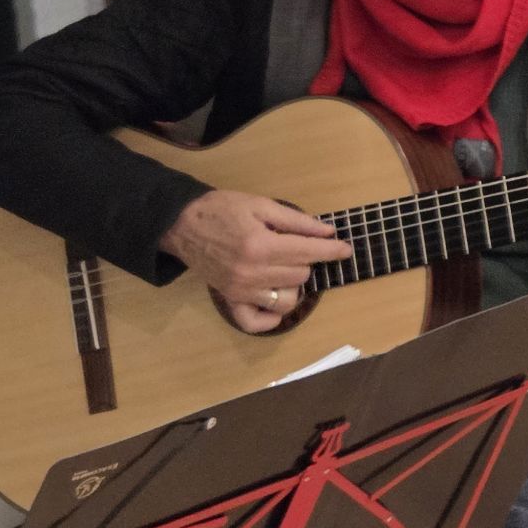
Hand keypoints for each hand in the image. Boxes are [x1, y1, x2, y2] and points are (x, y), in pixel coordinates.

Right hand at [161, 190, 354, 334]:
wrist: (180, 224)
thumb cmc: (222, 209)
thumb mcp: (261, 205)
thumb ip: (296, 221)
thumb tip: (327, 232)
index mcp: (260, 246)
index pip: (308, 253)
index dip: (332, 250)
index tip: (346, 249)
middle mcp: (251, 273)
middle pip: (301, 275)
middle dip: (308, 260)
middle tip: (300, 247)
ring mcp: (240, 290)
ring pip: (287, 299)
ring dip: (294, 284)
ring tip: (286, 268)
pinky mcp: (230, 299)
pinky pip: (255, 322)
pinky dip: (271, 318)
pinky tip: (278, 303)